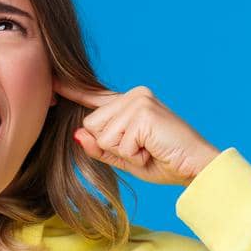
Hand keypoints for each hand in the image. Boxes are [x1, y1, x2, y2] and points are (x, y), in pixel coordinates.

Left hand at [53, 80, 219, 184]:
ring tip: (148, 149)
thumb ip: (101, 147)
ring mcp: (138, 101)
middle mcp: (134, 95)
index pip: (95, 97)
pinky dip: (133, 155)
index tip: (54, 83)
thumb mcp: (125, 157)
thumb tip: (78, 134)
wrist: (196, 167)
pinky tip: (152, 149)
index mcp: (130, 102)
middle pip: (92, 124)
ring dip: (124, 152)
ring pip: (103, 135)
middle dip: (112, 146)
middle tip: (142, 149)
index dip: (73, 91)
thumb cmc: (165, 161)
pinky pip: (117, 143)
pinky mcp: (142, 112)